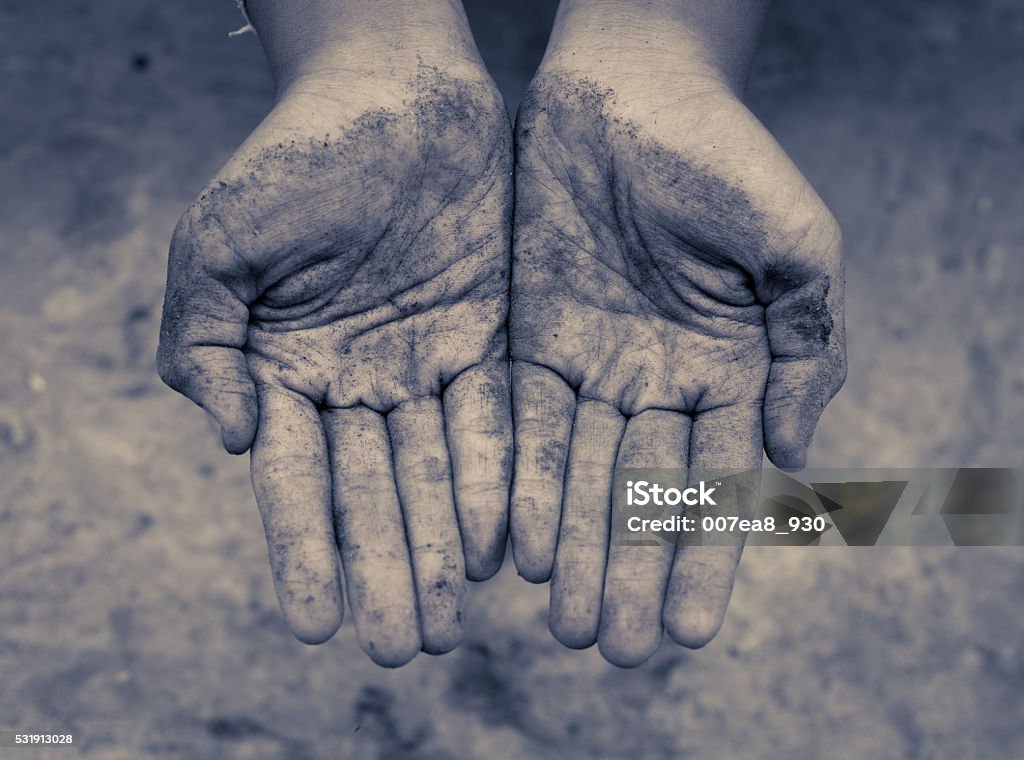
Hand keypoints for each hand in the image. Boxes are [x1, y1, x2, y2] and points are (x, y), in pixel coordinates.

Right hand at [157, 9, 512, 665]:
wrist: (390, 89)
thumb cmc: (294, 156)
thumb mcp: (218, 243)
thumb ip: (204, 344)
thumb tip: (232, 442)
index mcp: (285, 368)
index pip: (295, 477)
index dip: (304, 549)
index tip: (316, 625)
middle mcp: (357, 380)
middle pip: (372, 491)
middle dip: (384, 568)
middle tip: (400, 648)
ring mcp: (425, 363)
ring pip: (436, 469)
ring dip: (445, 545)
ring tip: (454, 621)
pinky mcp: (491, 338)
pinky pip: (498, 418)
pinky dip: (500, 478)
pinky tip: (508, 543)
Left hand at [509, 38, 844, 663]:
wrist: (634, 85)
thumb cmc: (727, 154)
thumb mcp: (797, 245)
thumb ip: (809, 348)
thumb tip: (788, 451)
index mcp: (731, 367)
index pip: (717, 482)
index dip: (705, 557)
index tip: (688, 633)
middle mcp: (660, 378)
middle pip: (642, 491)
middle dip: (628, 570)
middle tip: (609, 650)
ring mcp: (594, 360)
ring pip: (578, 469)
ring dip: (571, 544)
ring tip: (559, 621)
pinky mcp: (531, 334)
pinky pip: (519, 418)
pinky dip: (516, 478)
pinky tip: (508, 543)